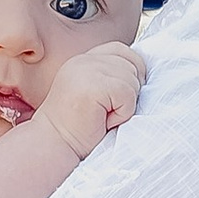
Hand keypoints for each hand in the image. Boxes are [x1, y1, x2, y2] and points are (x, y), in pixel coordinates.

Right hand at [42, 42, 145, 160]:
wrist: (54, 147)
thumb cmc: (78, 129)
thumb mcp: (96, 94)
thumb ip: (112, 77)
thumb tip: (145, 75)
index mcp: (84, 60)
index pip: (122, 51)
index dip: (131, 72)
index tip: (119, 98)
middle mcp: (84, 60)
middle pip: (132, 64)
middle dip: (129, 92)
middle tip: (106, 112)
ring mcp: (86, 70)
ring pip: (132, 80)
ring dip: (125, 106)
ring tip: (102, 117)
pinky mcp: (93, 86)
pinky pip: (127, 94)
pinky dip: (122, 113)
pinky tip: (103, 121)